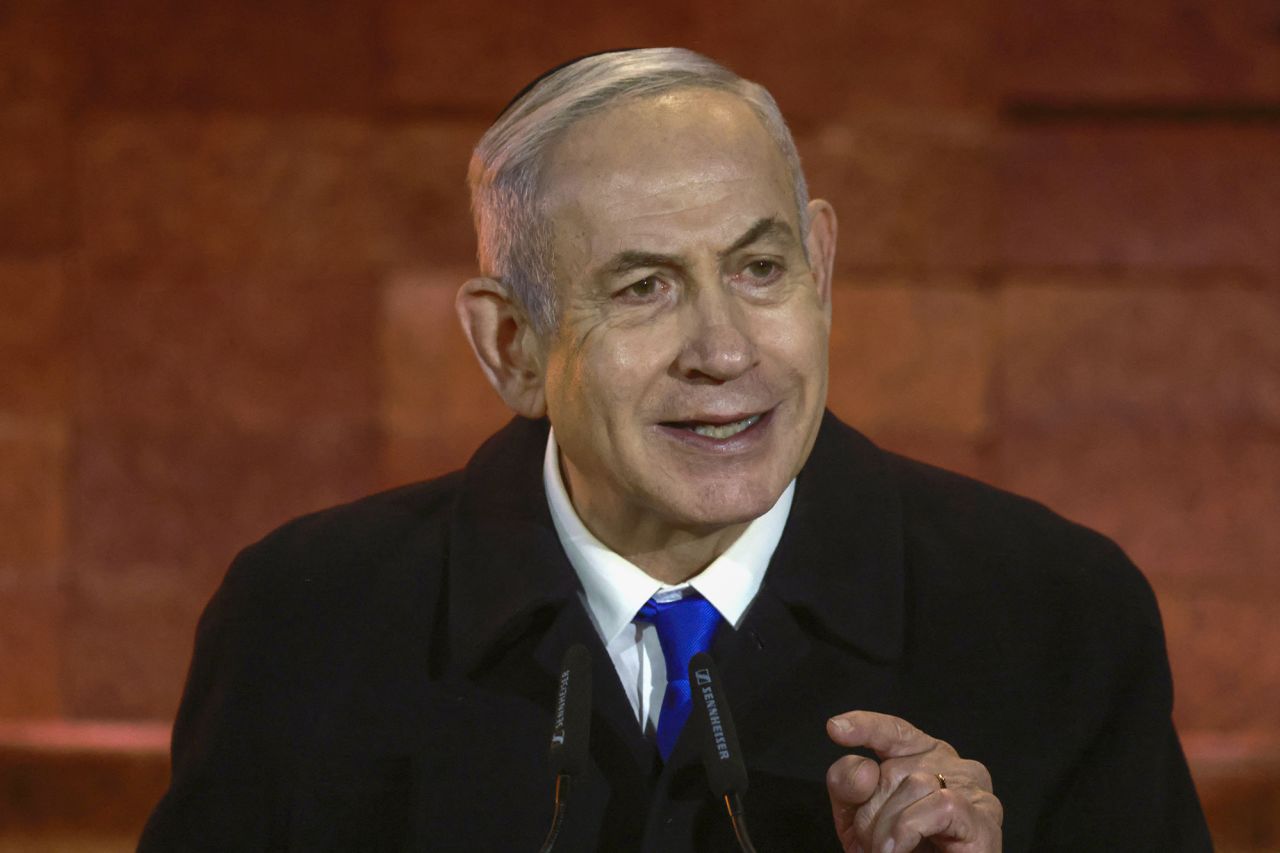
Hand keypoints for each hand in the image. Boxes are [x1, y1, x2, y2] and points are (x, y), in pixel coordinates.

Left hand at [825, 711, 1001, 852]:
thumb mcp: (860, 819)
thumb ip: (849, 786)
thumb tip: (864, 768)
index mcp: (924, 760)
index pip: (894, 732)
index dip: (865, 726)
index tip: (835, 728)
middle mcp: (953, 767)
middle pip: (893, 769)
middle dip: (870, 813)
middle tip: (873, 845)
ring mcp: (974, 791)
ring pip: (916, 783)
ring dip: (888, 827)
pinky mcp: (985, 820)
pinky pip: (941, 804)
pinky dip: (910, 829)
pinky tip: (899, 849)